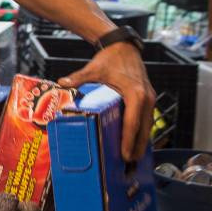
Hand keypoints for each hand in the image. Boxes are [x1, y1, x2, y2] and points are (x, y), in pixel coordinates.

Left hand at [57, 43, 155, 161]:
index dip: (128, 140)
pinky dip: (141, 131)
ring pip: (147, 125)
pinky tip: (135, 141)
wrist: (123, 47)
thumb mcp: (93, 69)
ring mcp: (150, 98)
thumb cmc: (109, 59)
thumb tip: (61, 83)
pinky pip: (146, 119)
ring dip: (140, 141)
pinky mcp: (148, 98)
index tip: (123, 154)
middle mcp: (147, 98)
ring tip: (132, 157)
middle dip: (136, 146)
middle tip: (127, 163)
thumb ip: (79, 78)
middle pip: (143, 128)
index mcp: (136, 94)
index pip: (132, 122)